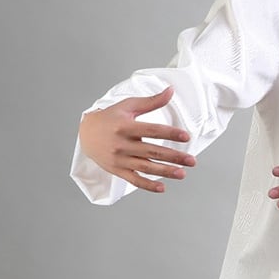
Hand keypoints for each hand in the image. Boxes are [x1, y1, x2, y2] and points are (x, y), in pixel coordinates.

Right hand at [78, 86, 195, 192]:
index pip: (152, 130)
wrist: (86, 134)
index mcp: (126, 126)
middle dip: (173, 157)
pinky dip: (147, 185)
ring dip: (165, 172)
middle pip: (152, 152)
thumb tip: (171, 90)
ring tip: (182, 174)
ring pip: (145, 167)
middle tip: (192, 161)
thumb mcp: (128, 106)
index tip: (186, 137)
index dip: (170, 134)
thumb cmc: (111, 118)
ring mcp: (120, 159)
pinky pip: (134, 180)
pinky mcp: (118, 170)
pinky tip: (162, 188)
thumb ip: (151, 101)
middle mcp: (122, 144)